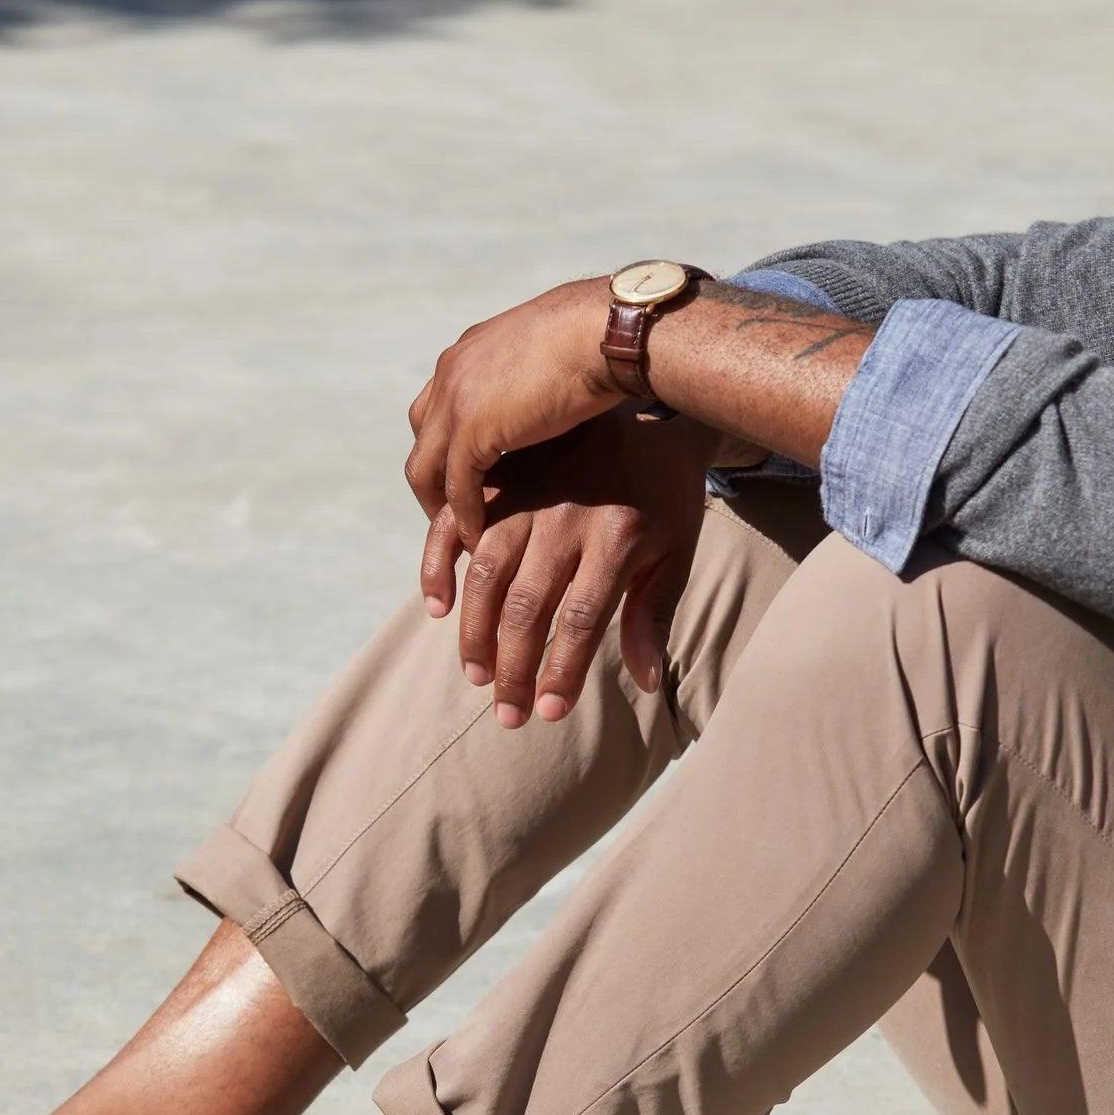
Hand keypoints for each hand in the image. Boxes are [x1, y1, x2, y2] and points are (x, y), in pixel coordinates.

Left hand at [404, 278, 623, 552]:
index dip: (447, 445)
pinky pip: (456, 485)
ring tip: (462, 537)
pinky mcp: (472, 429)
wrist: (607, 330)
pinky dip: (464, 515)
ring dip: (441, 505)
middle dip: (434, 477)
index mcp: (471, 350)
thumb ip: (534, 377)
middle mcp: (452, 371)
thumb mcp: (553, 354)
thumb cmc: (601, 338)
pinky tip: (480, 538)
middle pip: (422, 436)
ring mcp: (456, 400)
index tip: (467, 478)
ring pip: (426, 466)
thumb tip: (552, 395)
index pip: (437, 405)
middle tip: (456, 513)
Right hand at [422, 408, 721, 726]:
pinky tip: (439, 610)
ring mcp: (525, 496)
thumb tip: (645, 682)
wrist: (642, 398)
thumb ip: (654, 611)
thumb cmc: (663, 489)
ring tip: (476, 677)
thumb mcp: (675, 546)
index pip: (581, 619)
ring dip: (475, 634)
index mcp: (616, 537)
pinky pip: (454, 526)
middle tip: (509, 715)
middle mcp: (566, 519)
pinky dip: (438, 567)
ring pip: (486, 576)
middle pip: (528, 608)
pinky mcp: (496, 479)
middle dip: (513, 670)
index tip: (550, 712)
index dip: (561, 671)